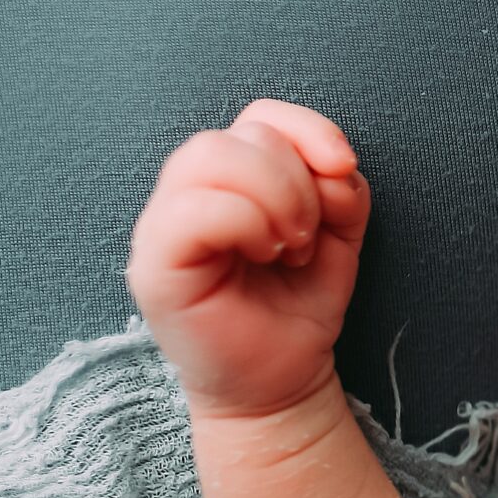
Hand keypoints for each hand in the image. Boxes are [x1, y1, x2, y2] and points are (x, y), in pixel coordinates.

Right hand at [126, 99, 372, 420]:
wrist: (283, 379)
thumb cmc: (298, 303)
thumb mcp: (338, 232)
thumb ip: (339, 188)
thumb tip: (335, 165)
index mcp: (227, 177)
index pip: (259, 118)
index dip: (308, 130)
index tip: (344, 168)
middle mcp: (187, 193)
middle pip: (237, 134)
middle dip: (295, 178)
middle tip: (308, 235)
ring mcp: (162, 226)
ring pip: (210, 155)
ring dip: (274, 197)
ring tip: (290, 247)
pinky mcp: (152, 266)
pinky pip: (192, 210)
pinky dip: (245, 222)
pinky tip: (265, 256)